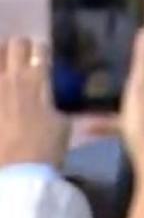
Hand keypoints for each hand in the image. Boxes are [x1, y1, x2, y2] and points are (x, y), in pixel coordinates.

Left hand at [0, 38, 69, 167]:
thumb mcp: (63, 125)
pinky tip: (3, 96)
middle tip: (23, 59)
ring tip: (7, 74)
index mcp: (38, 81)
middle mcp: (12, 78)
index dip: (44, 51)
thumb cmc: (46, 149)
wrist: (18, 173)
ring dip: (2, 60)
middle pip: (15, 44)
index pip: (41, 50)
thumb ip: (55, 105)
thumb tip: (50, 102)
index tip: (44, 58)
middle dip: (21, 48)